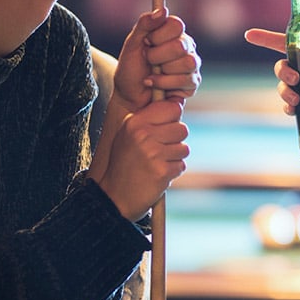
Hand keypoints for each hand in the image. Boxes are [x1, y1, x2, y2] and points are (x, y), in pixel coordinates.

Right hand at [92, 98, 189, 220]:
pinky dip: (173, 171)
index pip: (171, 107)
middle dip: (175, 140)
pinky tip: (158, 174)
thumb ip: (150, 118)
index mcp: (135, 122)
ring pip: (184, 148)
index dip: (173, 117)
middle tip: (160, 150)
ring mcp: (153, 153)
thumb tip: (178, 103)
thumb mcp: (129, 134)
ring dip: (174, 157)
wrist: (115, 196)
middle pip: (182, 128)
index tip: (166, 126)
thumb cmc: (125, 162)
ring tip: (157, 163)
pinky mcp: (162, 171)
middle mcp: (143, 135)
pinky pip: (181, 165)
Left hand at [116, 7, 200, 109]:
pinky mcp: (192, 82)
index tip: (147, 43)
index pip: (176, 25)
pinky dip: (165, 83)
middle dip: (157, 56)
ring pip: (187, 63)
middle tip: (148, 61)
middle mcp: (185, 46)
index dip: (159, 35)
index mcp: (172, 33)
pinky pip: (186, 80)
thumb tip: (162, 10)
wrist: (129, 98)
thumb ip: (144, 25)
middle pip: (180, 45)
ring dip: (163, 71)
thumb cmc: (130, 71)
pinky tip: (155, 84)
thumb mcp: (132, 45)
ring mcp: (191, 64)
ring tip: (152, 73)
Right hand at [243, 28, 299, 123]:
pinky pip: (289, 106)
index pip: (288, 44)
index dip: (267, 39)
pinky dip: (288, 107)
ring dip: (283, 91)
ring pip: (283, 86)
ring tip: (297, 99)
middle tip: (295, 79)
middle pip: (283, 65)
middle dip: (281, 70)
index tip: (249, 35)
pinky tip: (294, 110)